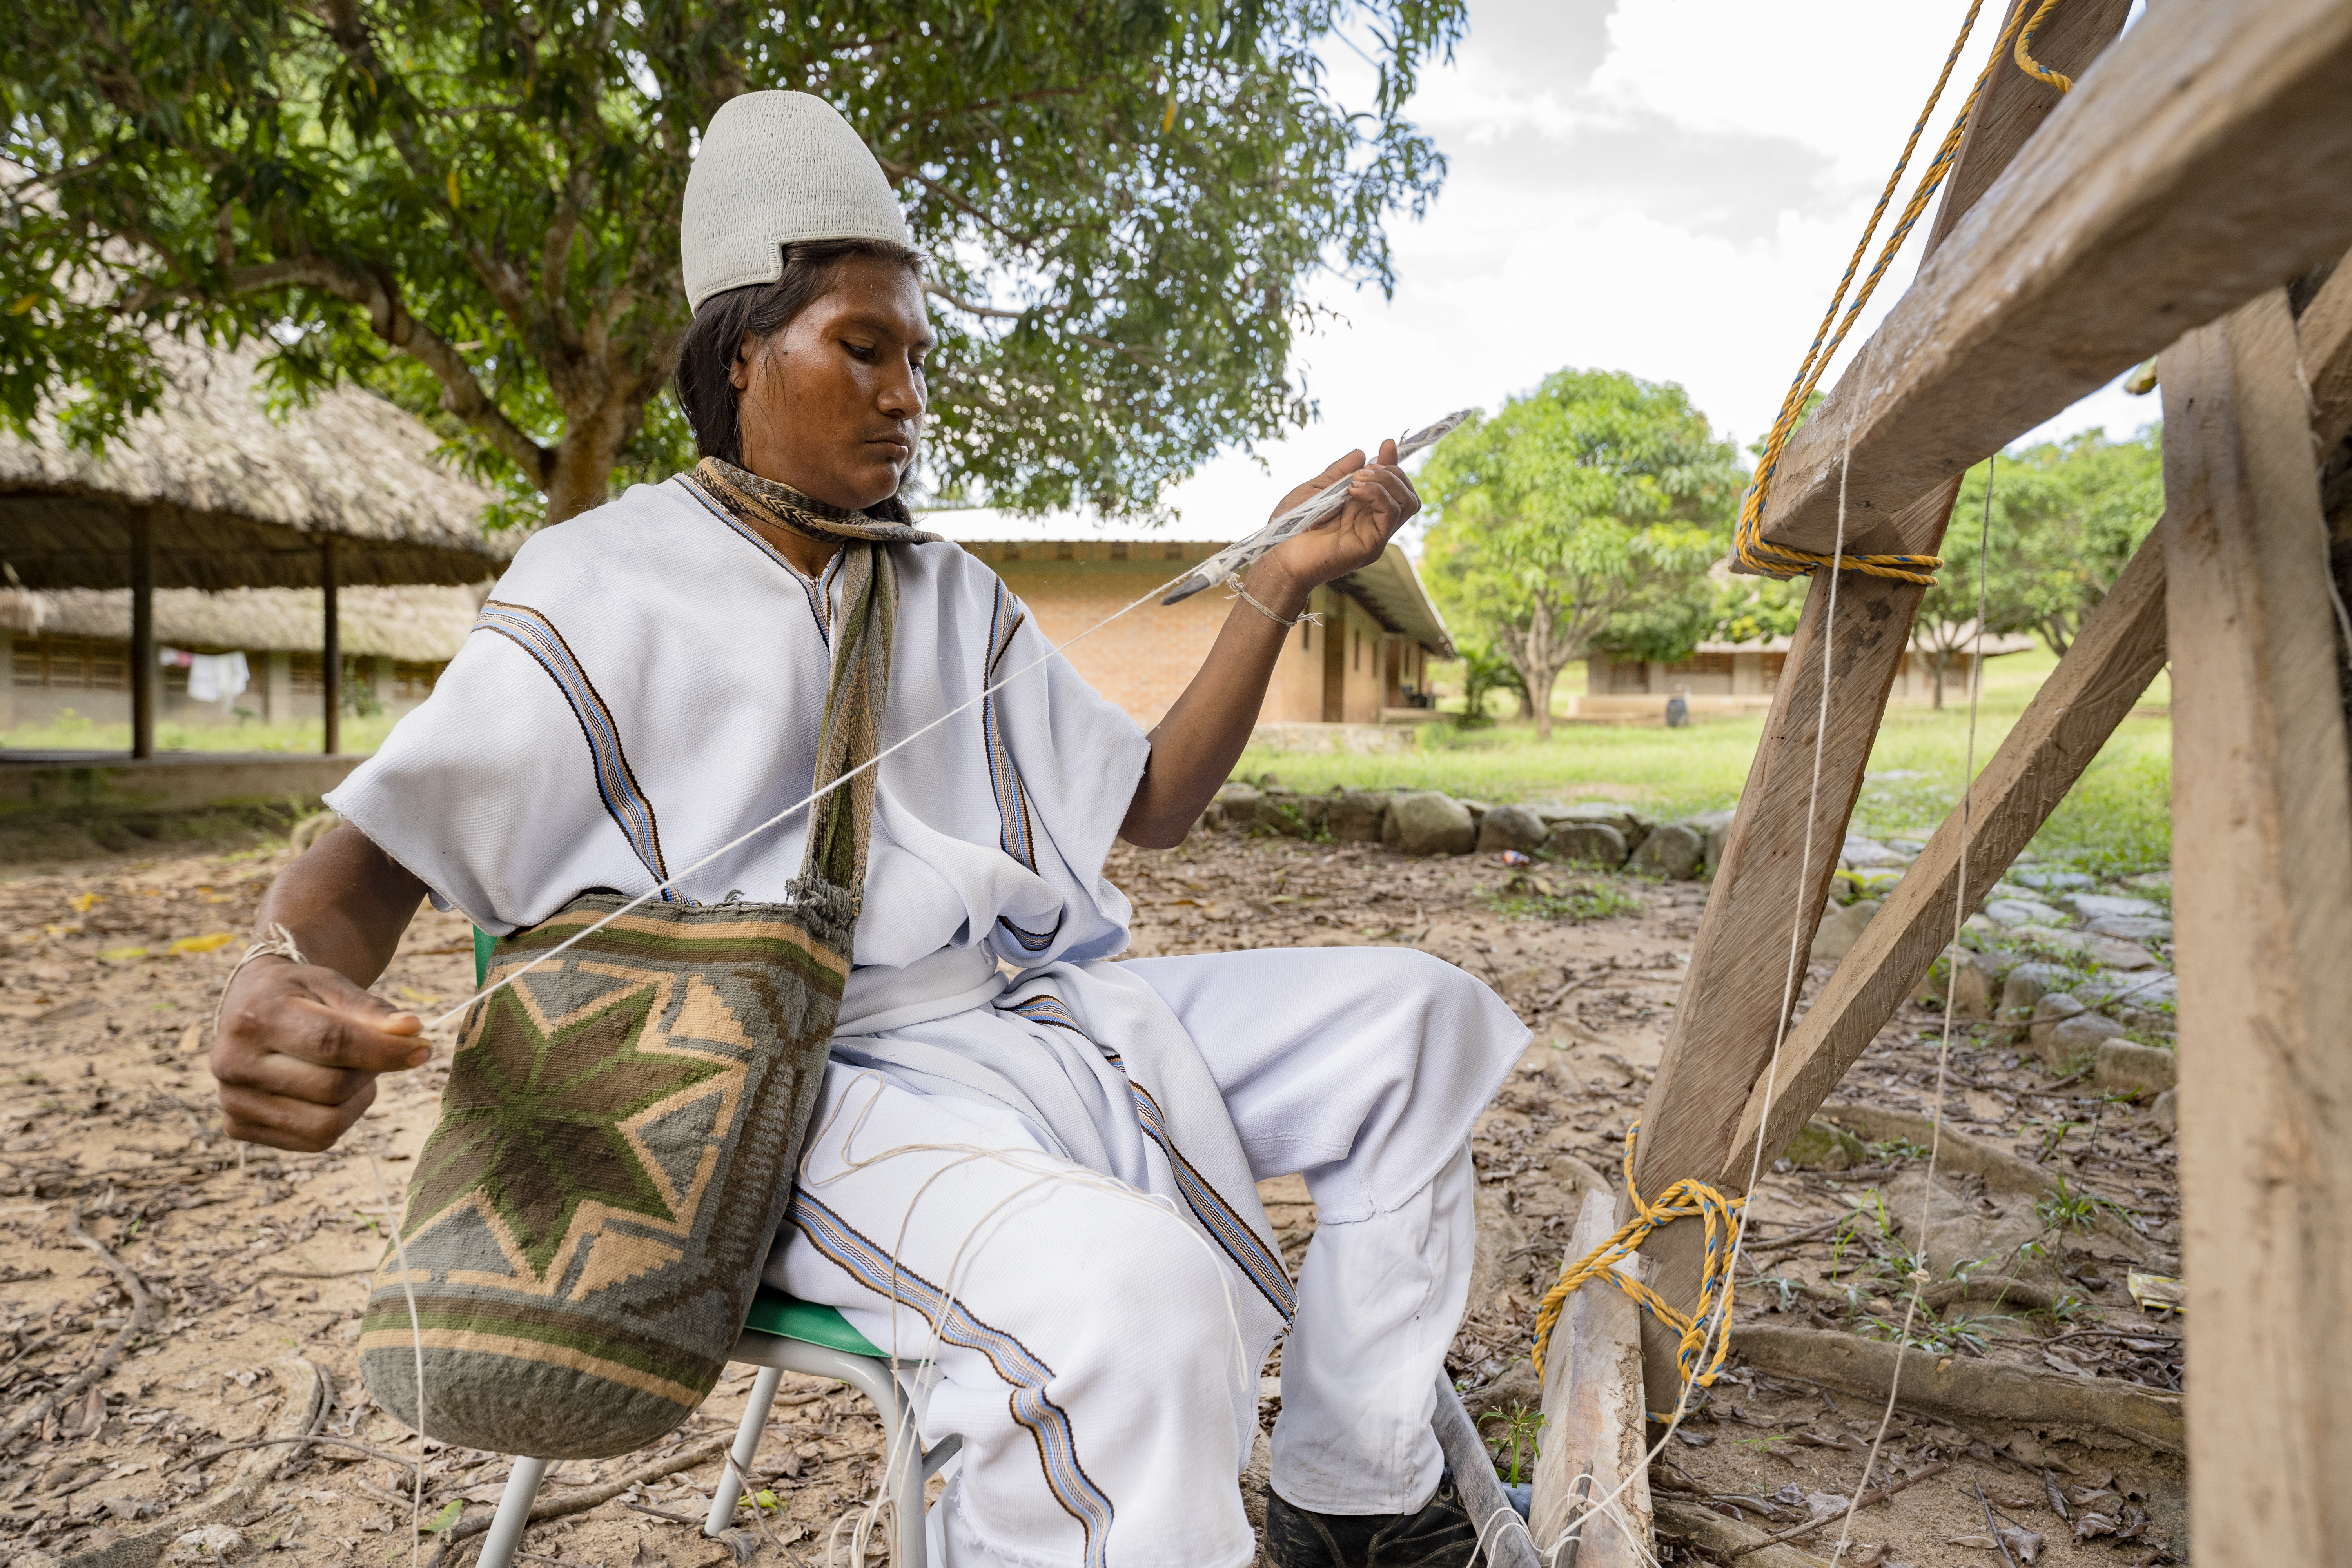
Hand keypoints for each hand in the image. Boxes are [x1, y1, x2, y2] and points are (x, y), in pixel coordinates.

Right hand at [212, 955, 428, 1151]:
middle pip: (331, 1088)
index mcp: (255, 1018)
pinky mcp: (239, 1128)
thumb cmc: (299, 994)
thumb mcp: (332, 985)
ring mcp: (233, 1100)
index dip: (384, 1050)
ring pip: (326, 1124)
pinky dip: (339, 1120)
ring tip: (354, 1071)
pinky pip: (314, 1141)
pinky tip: (330, 1093)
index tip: (423, 1048)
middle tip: (381, 1052)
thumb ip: (371, 1009)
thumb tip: (412, 1031)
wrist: (251, 1006)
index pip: (331, 1043)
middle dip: (372, 1071)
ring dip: (358, 1100)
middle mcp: (233, 1063)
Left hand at [1252, 439, 1420, 607]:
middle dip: (1392, 471)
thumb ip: (1338, 472)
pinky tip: (1354, 490)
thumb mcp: (1316, 489)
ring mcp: (1375, 535)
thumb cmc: (1292, 525)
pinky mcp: (1372, 546)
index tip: (1386, 444)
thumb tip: (1361, 453)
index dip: (1394, 463)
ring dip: (1387, 481)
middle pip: (1407, 493)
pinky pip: (1390, 513)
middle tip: (1363, 470)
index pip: (1392, 486)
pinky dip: (1377, 494)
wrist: (1279, 554)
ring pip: (1407, 502)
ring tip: (1358, 479)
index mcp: (1362, 508)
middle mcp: (1373, 522)